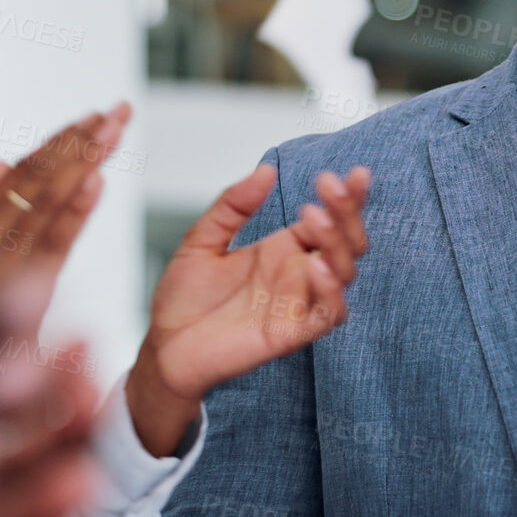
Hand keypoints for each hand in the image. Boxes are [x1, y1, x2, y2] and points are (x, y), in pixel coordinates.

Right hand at [0, 104, 130, 295]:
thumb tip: (0, 161)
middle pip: (40, 186)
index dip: (64, 146)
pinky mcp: (13, 304)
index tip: (96, 117)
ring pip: (44, 206)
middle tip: (117, 112)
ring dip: (80, 162)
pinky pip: (51, 251)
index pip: (29, 182)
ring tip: (111, 129)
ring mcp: (0, 273)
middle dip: (80, 144)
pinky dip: (74, 215)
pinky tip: (97, 184)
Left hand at [127, 163, 371, 455]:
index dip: (347, 198)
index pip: (329, 219)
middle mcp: (298, 274)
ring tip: (315, 219)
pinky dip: (331, 291)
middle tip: (329, 187)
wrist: (164, 346)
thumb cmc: (184, 298)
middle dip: (347, 212)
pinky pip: (328, 314)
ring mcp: (298, 303)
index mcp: (284, 249)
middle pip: (347, 241)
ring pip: (345, 273)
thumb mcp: (202, 239)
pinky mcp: (292, 333)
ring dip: (338, 244)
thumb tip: (265, 170)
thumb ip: (232, 205)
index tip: (353, 173)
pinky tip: (315, 268)